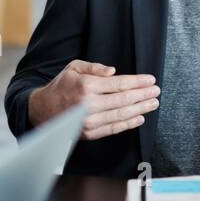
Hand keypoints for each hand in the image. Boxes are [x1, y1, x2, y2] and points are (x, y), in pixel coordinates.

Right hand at [28, 60, 158, 140]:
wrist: (42, 110)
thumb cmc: (60, 86)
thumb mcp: (73, 68)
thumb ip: (93, 67)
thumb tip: (113, 72)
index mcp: (86, 86)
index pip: (119, 84)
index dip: (137, 82)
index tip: (151, 80)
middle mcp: (88, 104)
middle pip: (123, 100)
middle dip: (143, 95)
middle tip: (157, 91)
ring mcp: (89, 121)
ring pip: (121, 115)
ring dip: (140, 109)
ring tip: (153, 104)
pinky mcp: (89, 133)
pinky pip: (113, 128)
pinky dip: (128, 124)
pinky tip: (140, 118)